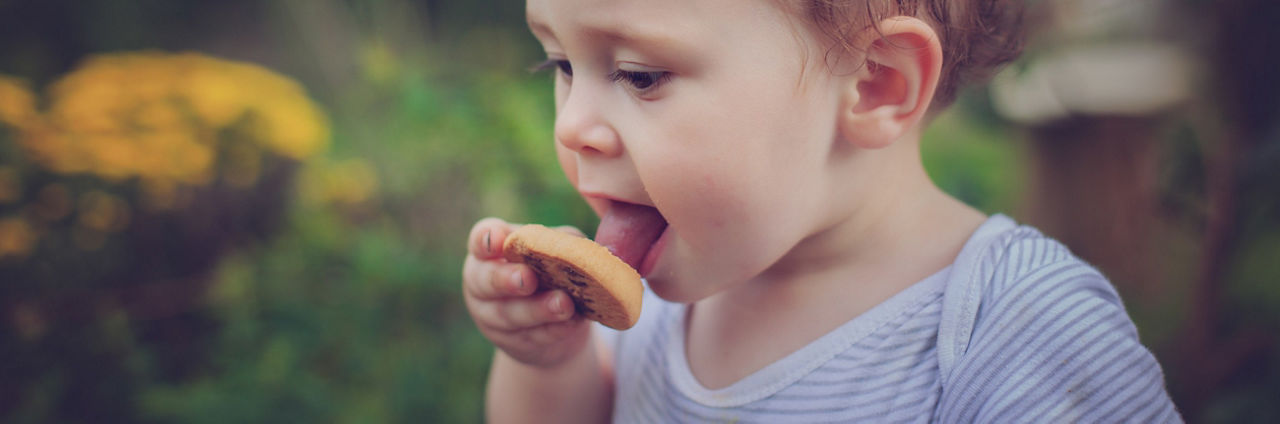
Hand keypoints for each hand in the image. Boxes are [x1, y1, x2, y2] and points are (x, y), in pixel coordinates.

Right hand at [463, 218, 592, 368]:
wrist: (554, 321)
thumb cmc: (549, 270)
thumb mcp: (553, 250)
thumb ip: (559, 242)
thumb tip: (574, 245)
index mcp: (489, 251)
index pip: (480, 240)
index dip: (485, 239)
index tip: (497, 238)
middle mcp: (483, 283)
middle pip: (487, 281)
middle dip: (506, 279)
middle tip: (527, 278)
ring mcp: (494, 317)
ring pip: (510, 314)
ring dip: (538, 309)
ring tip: (563, 304)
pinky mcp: (514, 343)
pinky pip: (533, 336)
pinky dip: (554, 329)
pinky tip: (571, 322)